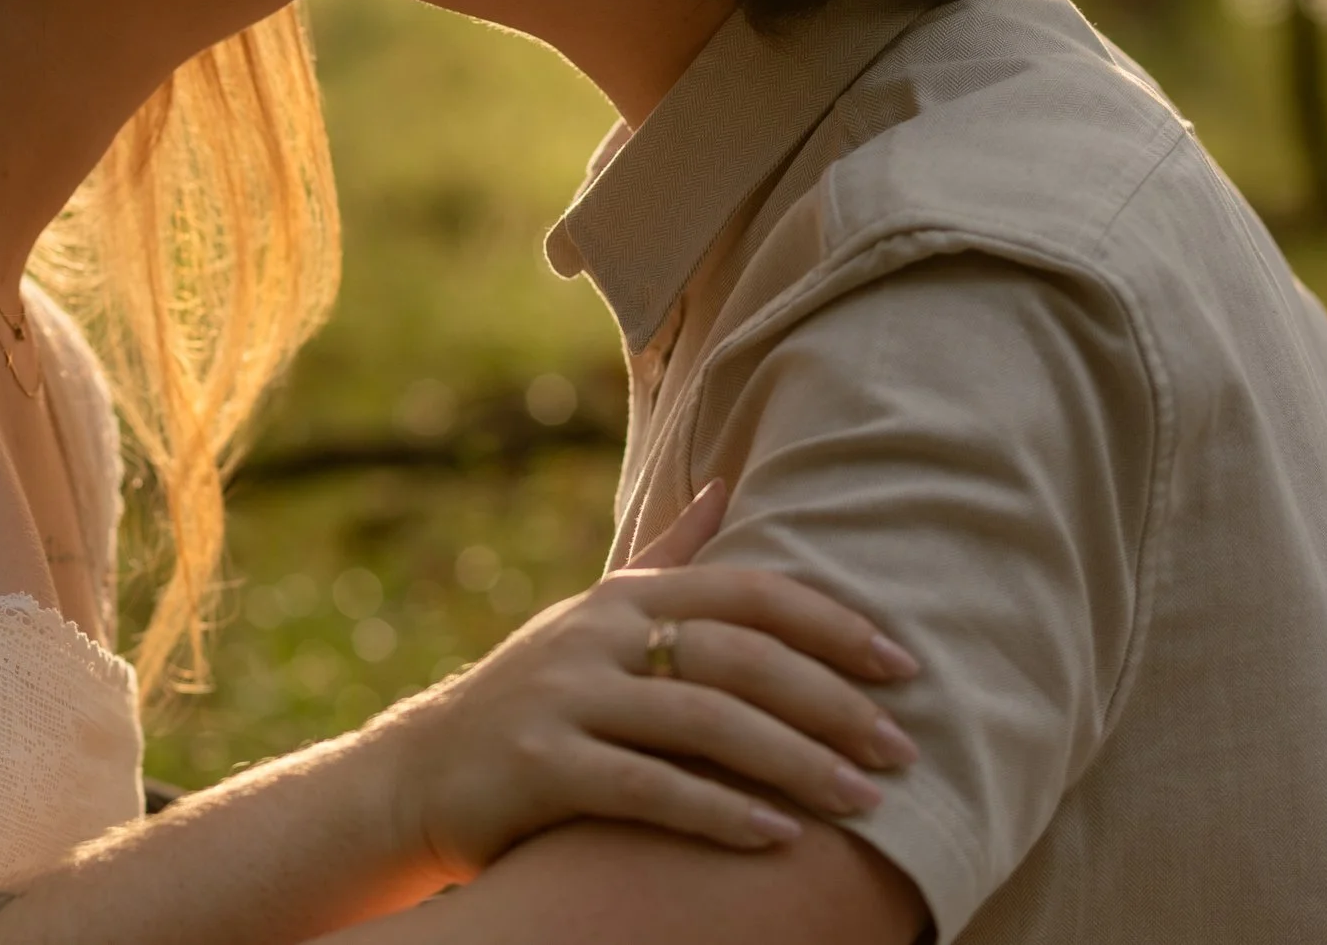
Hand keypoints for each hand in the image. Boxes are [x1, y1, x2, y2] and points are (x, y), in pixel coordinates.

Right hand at [360, 478, 920, 880]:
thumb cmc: (536, 697)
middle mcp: (597, 637)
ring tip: (864, 803)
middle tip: (903, 749)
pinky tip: (778, 839)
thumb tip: (725, 487)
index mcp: (623, 598)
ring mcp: (566, 698)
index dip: (831, 624)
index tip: (904, 663)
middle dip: (831, 702)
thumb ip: (665, 560)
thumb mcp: (595, 619)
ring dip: (795, 762)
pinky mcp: (542, 765)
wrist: (423, 771)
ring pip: (704, 723)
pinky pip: (649, 788)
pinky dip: (719, 812)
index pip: (747, 593)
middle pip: (739, 657)